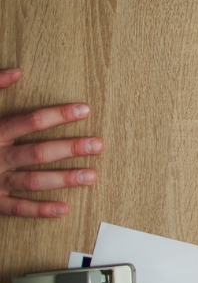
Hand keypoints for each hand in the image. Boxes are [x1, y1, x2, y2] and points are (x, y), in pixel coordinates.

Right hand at [0, 68, 99, 218]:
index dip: (58, 115)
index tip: (85, 109)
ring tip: (91, 176)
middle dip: (69, 149)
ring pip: (31, 181)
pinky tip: (64, 209)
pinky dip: (39, 210)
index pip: (29, 121)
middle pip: (36, 153)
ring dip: (63, 179)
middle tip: (98, 145)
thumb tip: (17, 72)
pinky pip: (15, 208)